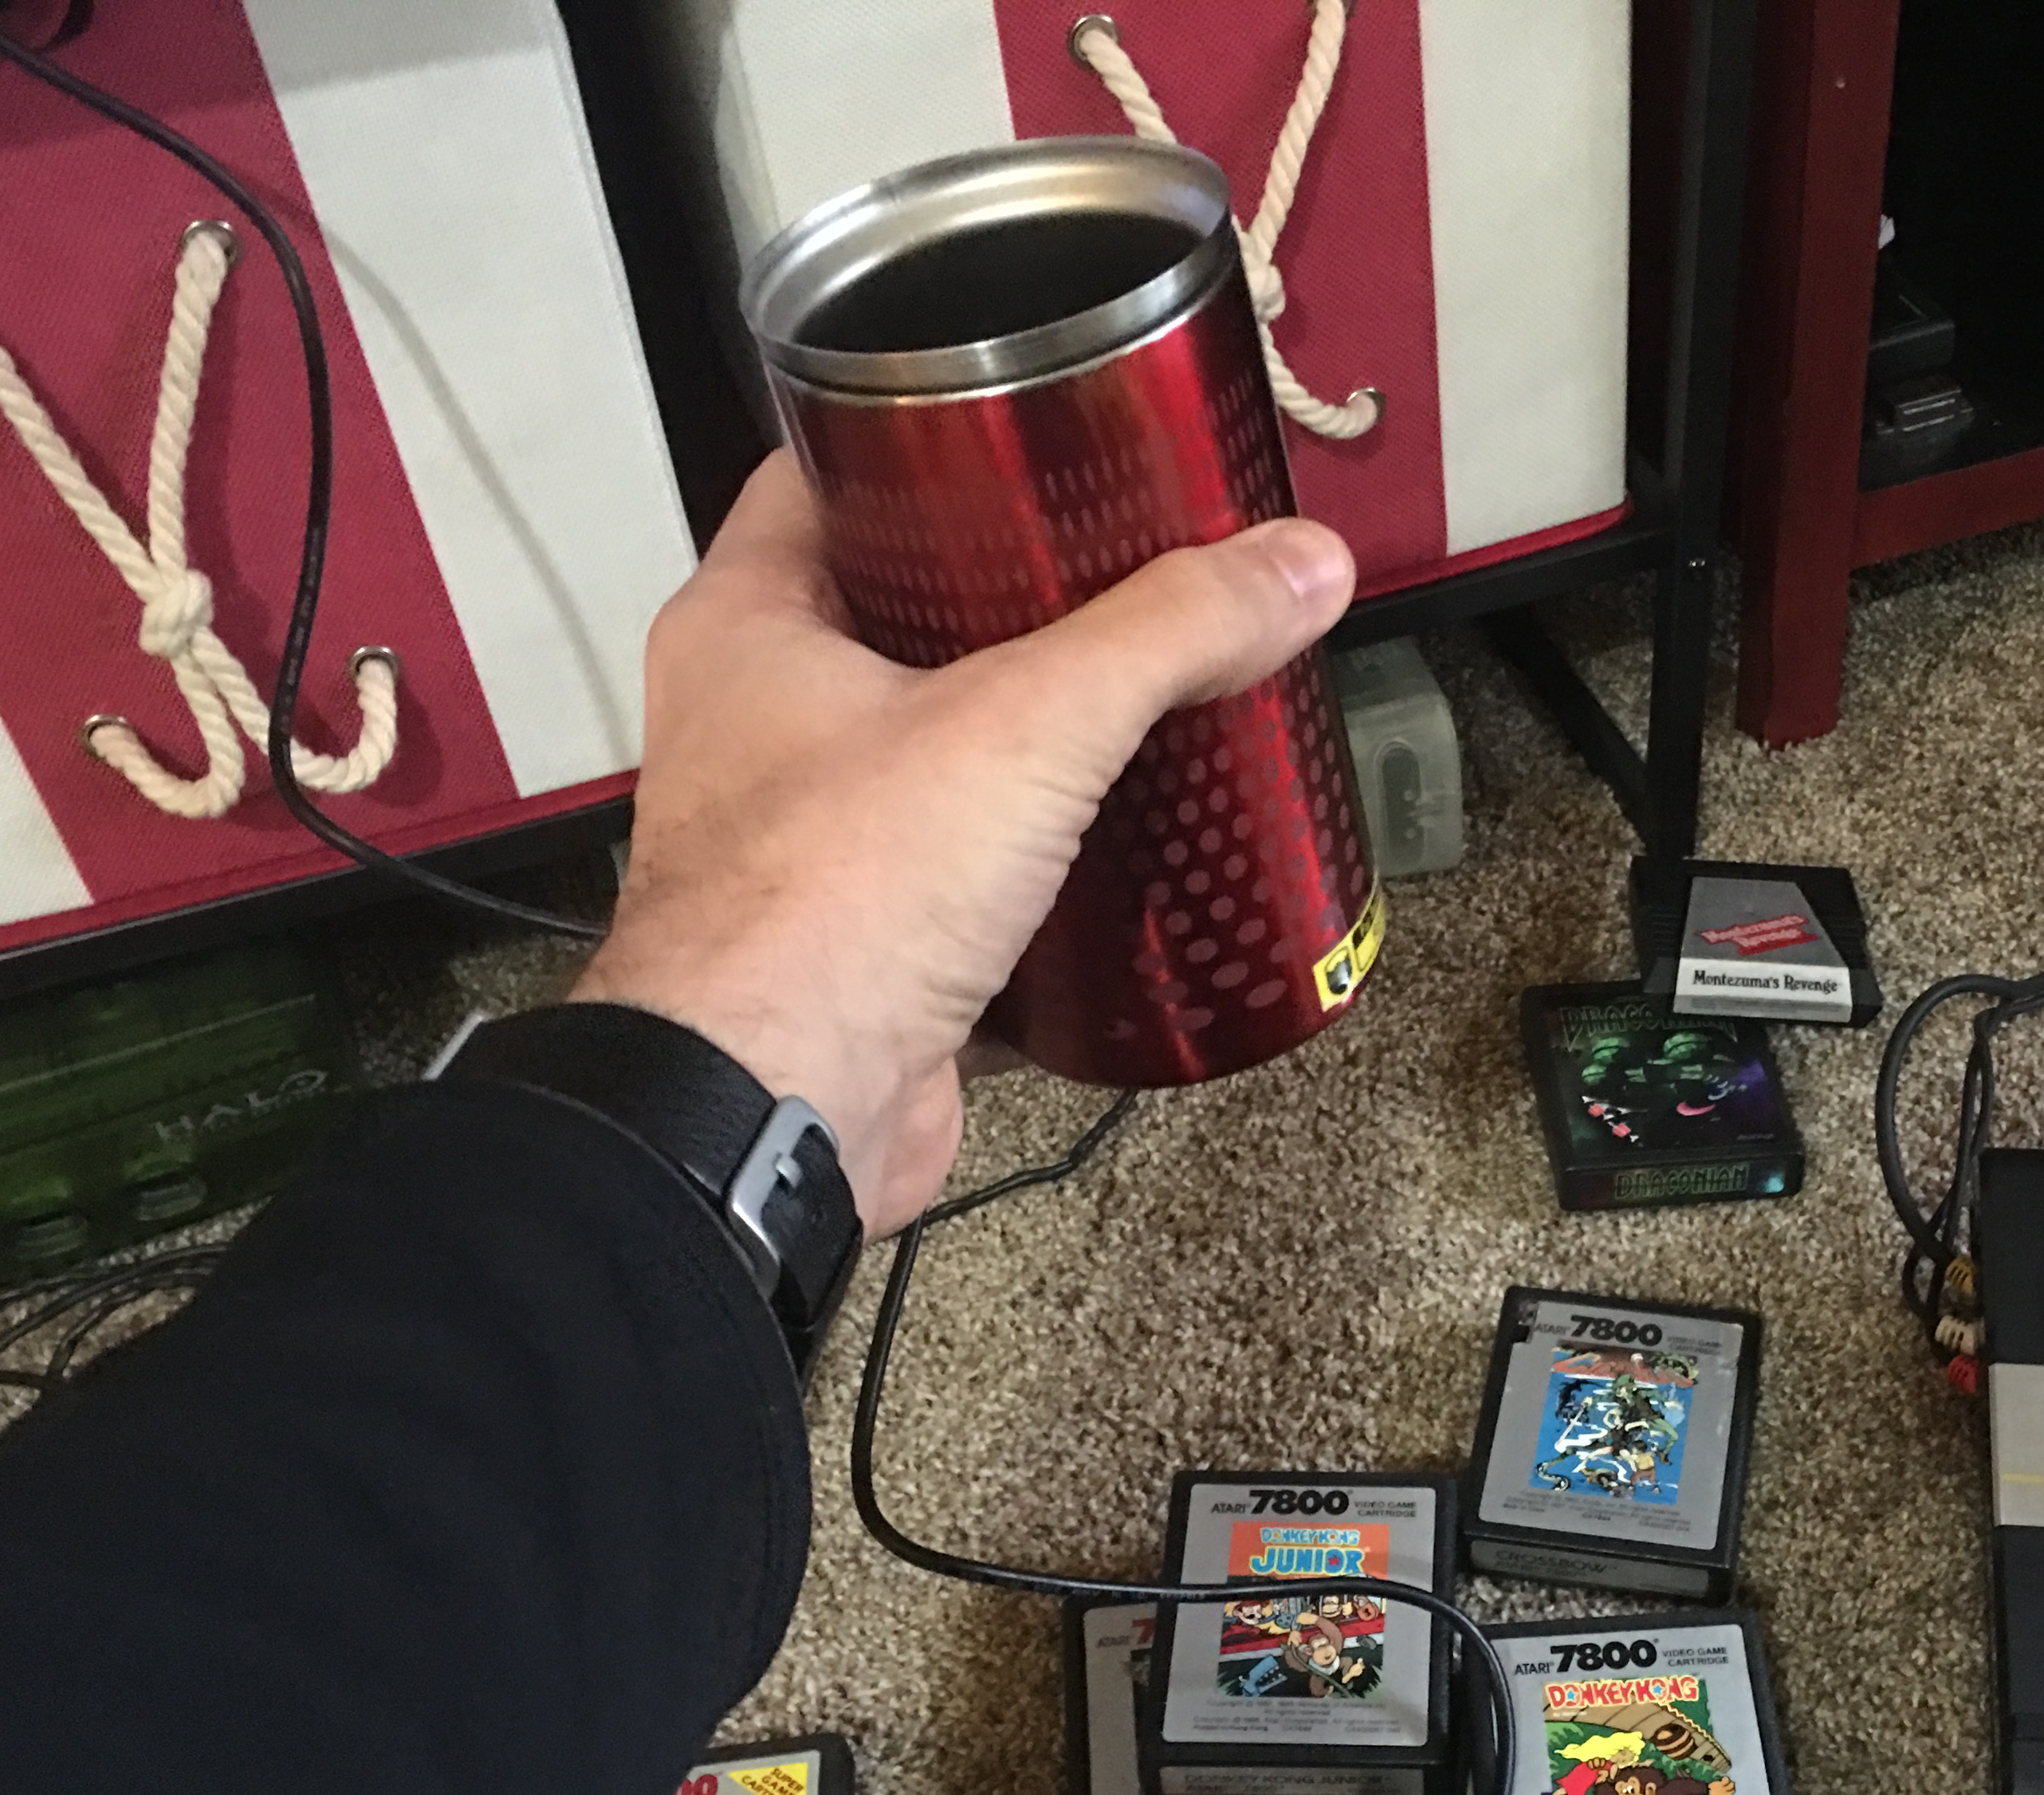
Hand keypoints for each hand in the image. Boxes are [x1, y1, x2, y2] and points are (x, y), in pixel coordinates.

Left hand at [573, 451, 1355, 1233]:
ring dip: (1032, 750)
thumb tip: (1296, 565)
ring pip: (934, 765)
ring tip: (1152, 708)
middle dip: (1012, 606)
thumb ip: (1170, 634)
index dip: (916, 442)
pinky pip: (964, 897)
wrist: (776, 1116)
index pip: (821, 482)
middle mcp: (757, 731)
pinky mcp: (864, 956)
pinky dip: (1042, 887)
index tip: (1022, 430)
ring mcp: (805, 849)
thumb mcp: (1029, 724)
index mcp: (747, 630)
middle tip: (1128, 573)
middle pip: (894, 624)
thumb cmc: (827, 907)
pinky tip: (1129, 867)